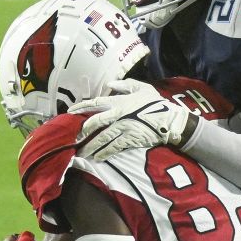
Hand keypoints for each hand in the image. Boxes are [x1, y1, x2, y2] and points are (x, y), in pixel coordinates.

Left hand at [70, 79, 189, 159]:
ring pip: (102, 137)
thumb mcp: (143, 88)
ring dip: (91, 145)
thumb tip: (110, 84)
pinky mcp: (130, 139)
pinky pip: (114, 147)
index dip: (82, 106)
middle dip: (83, 130)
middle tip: (74, 137)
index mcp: (120, 101)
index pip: (96, 103)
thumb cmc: (157, 103)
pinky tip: (97, 157)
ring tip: (82, 152)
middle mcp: (118, 114)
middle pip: (95, 122)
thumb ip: (126, 85)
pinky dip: (105, 152)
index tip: (70, 111)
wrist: (170, 120)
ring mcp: (123, 128)